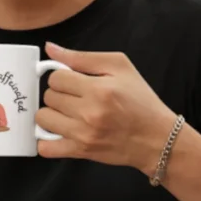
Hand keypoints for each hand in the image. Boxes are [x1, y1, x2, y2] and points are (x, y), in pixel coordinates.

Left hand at [36, 42, 177, 174]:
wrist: (158, 138)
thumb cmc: (141, 101)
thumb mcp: (120, 67)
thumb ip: (82, 57)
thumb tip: (51, 49)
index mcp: (99, 89)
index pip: (55, 78)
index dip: (62, 77)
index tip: (73, 81)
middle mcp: (89, 112)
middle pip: (49, 97)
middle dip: (59, 94)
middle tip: (75, 97)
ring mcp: (83, 134)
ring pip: (43, 119)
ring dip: (52, 114)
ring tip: (68, 113)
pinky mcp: (81, 152)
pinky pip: (46, 148)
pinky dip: (46, 140)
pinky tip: (60, 132)